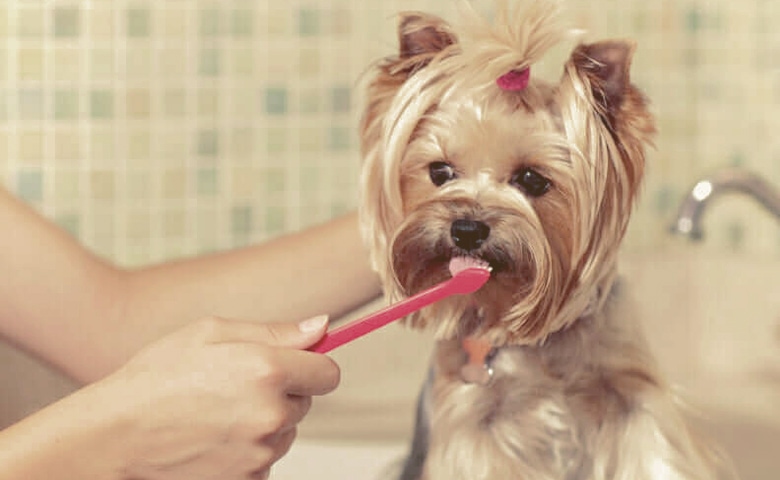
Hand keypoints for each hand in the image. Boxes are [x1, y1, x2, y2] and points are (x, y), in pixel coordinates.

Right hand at [95, 315, 337, 479]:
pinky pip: (265, 460)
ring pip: (285, 432)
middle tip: (236, 387)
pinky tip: (214, 439)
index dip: (312, 366)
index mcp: (266, 370)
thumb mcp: (211, 333)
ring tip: (218, 414)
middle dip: (283, 393)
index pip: (328, 373)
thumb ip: (276, 331)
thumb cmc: (155, 379)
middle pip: (306, 402)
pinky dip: (249, 451)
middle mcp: (270, 414)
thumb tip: (321, 327)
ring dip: (266, 423)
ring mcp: (260, 453)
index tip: (295, 365)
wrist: (113, 436)